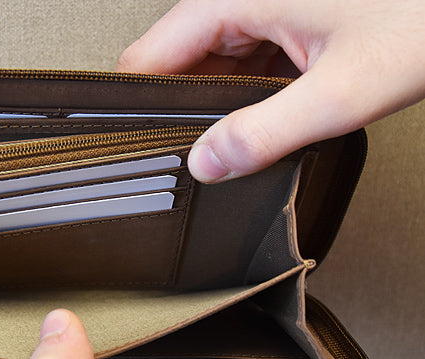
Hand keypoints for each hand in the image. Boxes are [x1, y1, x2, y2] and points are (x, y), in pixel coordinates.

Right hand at [117, 0, 424, 182]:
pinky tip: (277, 107)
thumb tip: (208, 163)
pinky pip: (244, 57)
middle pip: (177, 61)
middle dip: (188, 109)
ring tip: (257, 125)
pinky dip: (251, 89)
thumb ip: (266, 133)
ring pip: (211, 62)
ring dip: (223, 101)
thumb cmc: (422, 17)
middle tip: (212, 148)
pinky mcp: (285, 14)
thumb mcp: (342, 92)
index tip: (141, 141)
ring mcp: (263, 2)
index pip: (150, 55)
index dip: (142, 104)